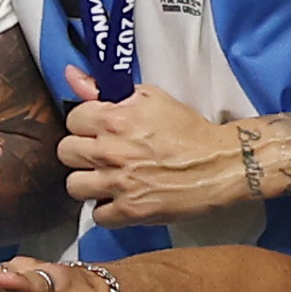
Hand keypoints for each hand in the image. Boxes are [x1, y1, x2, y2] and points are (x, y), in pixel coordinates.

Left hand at [63, 85, 255, 226]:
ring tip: (107, 180)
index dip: (85, 126)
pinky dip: (108, 211)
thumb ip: (105, 90)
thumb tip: (71, 75)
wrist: (224, 163)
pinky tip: (120, 201)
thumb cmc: (190, 130)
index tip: (98, 132)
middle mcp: (111, 151)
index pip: (72, 119)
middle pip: (66, 153)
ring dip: (89, 184)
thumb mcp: (150, 99)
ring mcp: (120, 182)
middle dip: (82, 154)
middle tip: (102, 156)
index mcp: (114, 119)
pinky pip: (97, 216)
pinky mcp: (132, 210)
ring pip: (74, 186)